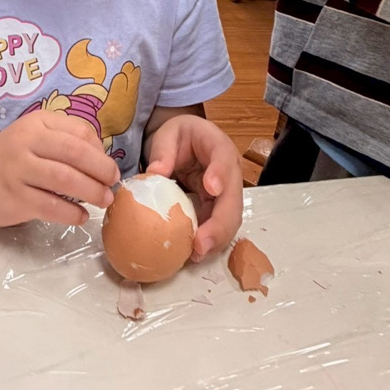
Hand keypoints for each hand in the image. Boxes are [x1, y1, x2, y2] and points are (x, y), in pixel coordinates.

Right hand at [0, 111, 119, 226]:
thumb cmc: (10, 156)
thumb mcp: (35, 136)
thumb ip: (64, 141)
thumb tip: (103, 162)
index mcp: (37, 123)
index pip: (80, 132)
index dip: (101, 151)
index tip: (108, 168)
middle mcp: (27, 142)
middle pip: (75, 153)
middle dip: (102, 170)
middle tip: (113, 185)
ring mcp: (18, 170)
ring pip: (65, 179)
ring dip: (92, 192)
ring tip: (104, 201)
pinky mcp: (14, 198)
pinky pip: (50, 206)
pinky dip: (72, 213)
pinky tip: (81, 216)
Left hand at [146, 115, 242, 261]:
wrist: (187, 141)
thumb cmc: (180, 135)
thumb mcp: (168, 134)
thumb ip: (163, 151)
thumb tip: (156, 173)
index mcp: (219, 146)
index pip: (224, 158)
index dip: (220, 174)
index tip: (211, 189)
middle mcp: (230, 173)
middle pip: (233, 200)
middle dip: (220, 224)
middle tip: (202, 243)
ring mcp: (226, 193)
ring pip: (229, 219)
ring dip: (215, 240)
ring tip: (196, 255)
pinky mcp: (216, 208)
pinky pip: (216, 226)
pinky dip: (207, 241)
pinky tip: (192, 254)